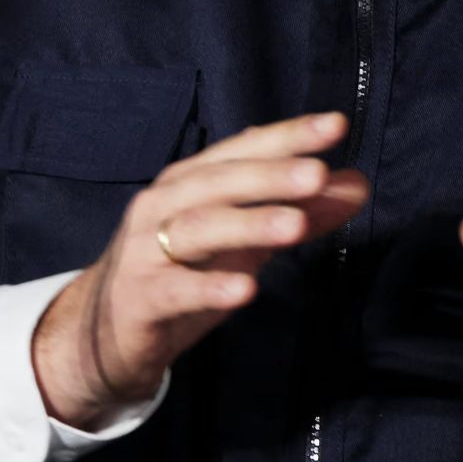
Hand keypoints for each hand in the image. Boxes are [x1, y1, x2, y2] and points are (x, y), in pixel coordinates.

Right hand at [33, 112, 368, 429]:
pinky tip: (246, 289)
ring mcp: (147, 250)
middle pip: (219, 182)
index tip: (334, 126)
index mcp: (191, 182)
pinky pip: (177, 290)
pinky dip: (210, 287)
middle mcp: (164, 205)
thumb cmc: (182, 275)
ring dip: (248, 224)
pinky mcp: (140, 298)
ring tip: (294, 226)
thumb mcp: (245, 244)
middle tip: (318, 174)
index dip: (287, 137)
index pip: (243, 150)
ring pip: (200, 228)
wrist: (105, 335)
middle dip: (270, 176)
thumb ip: (301, 214)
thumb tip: (357, 184)